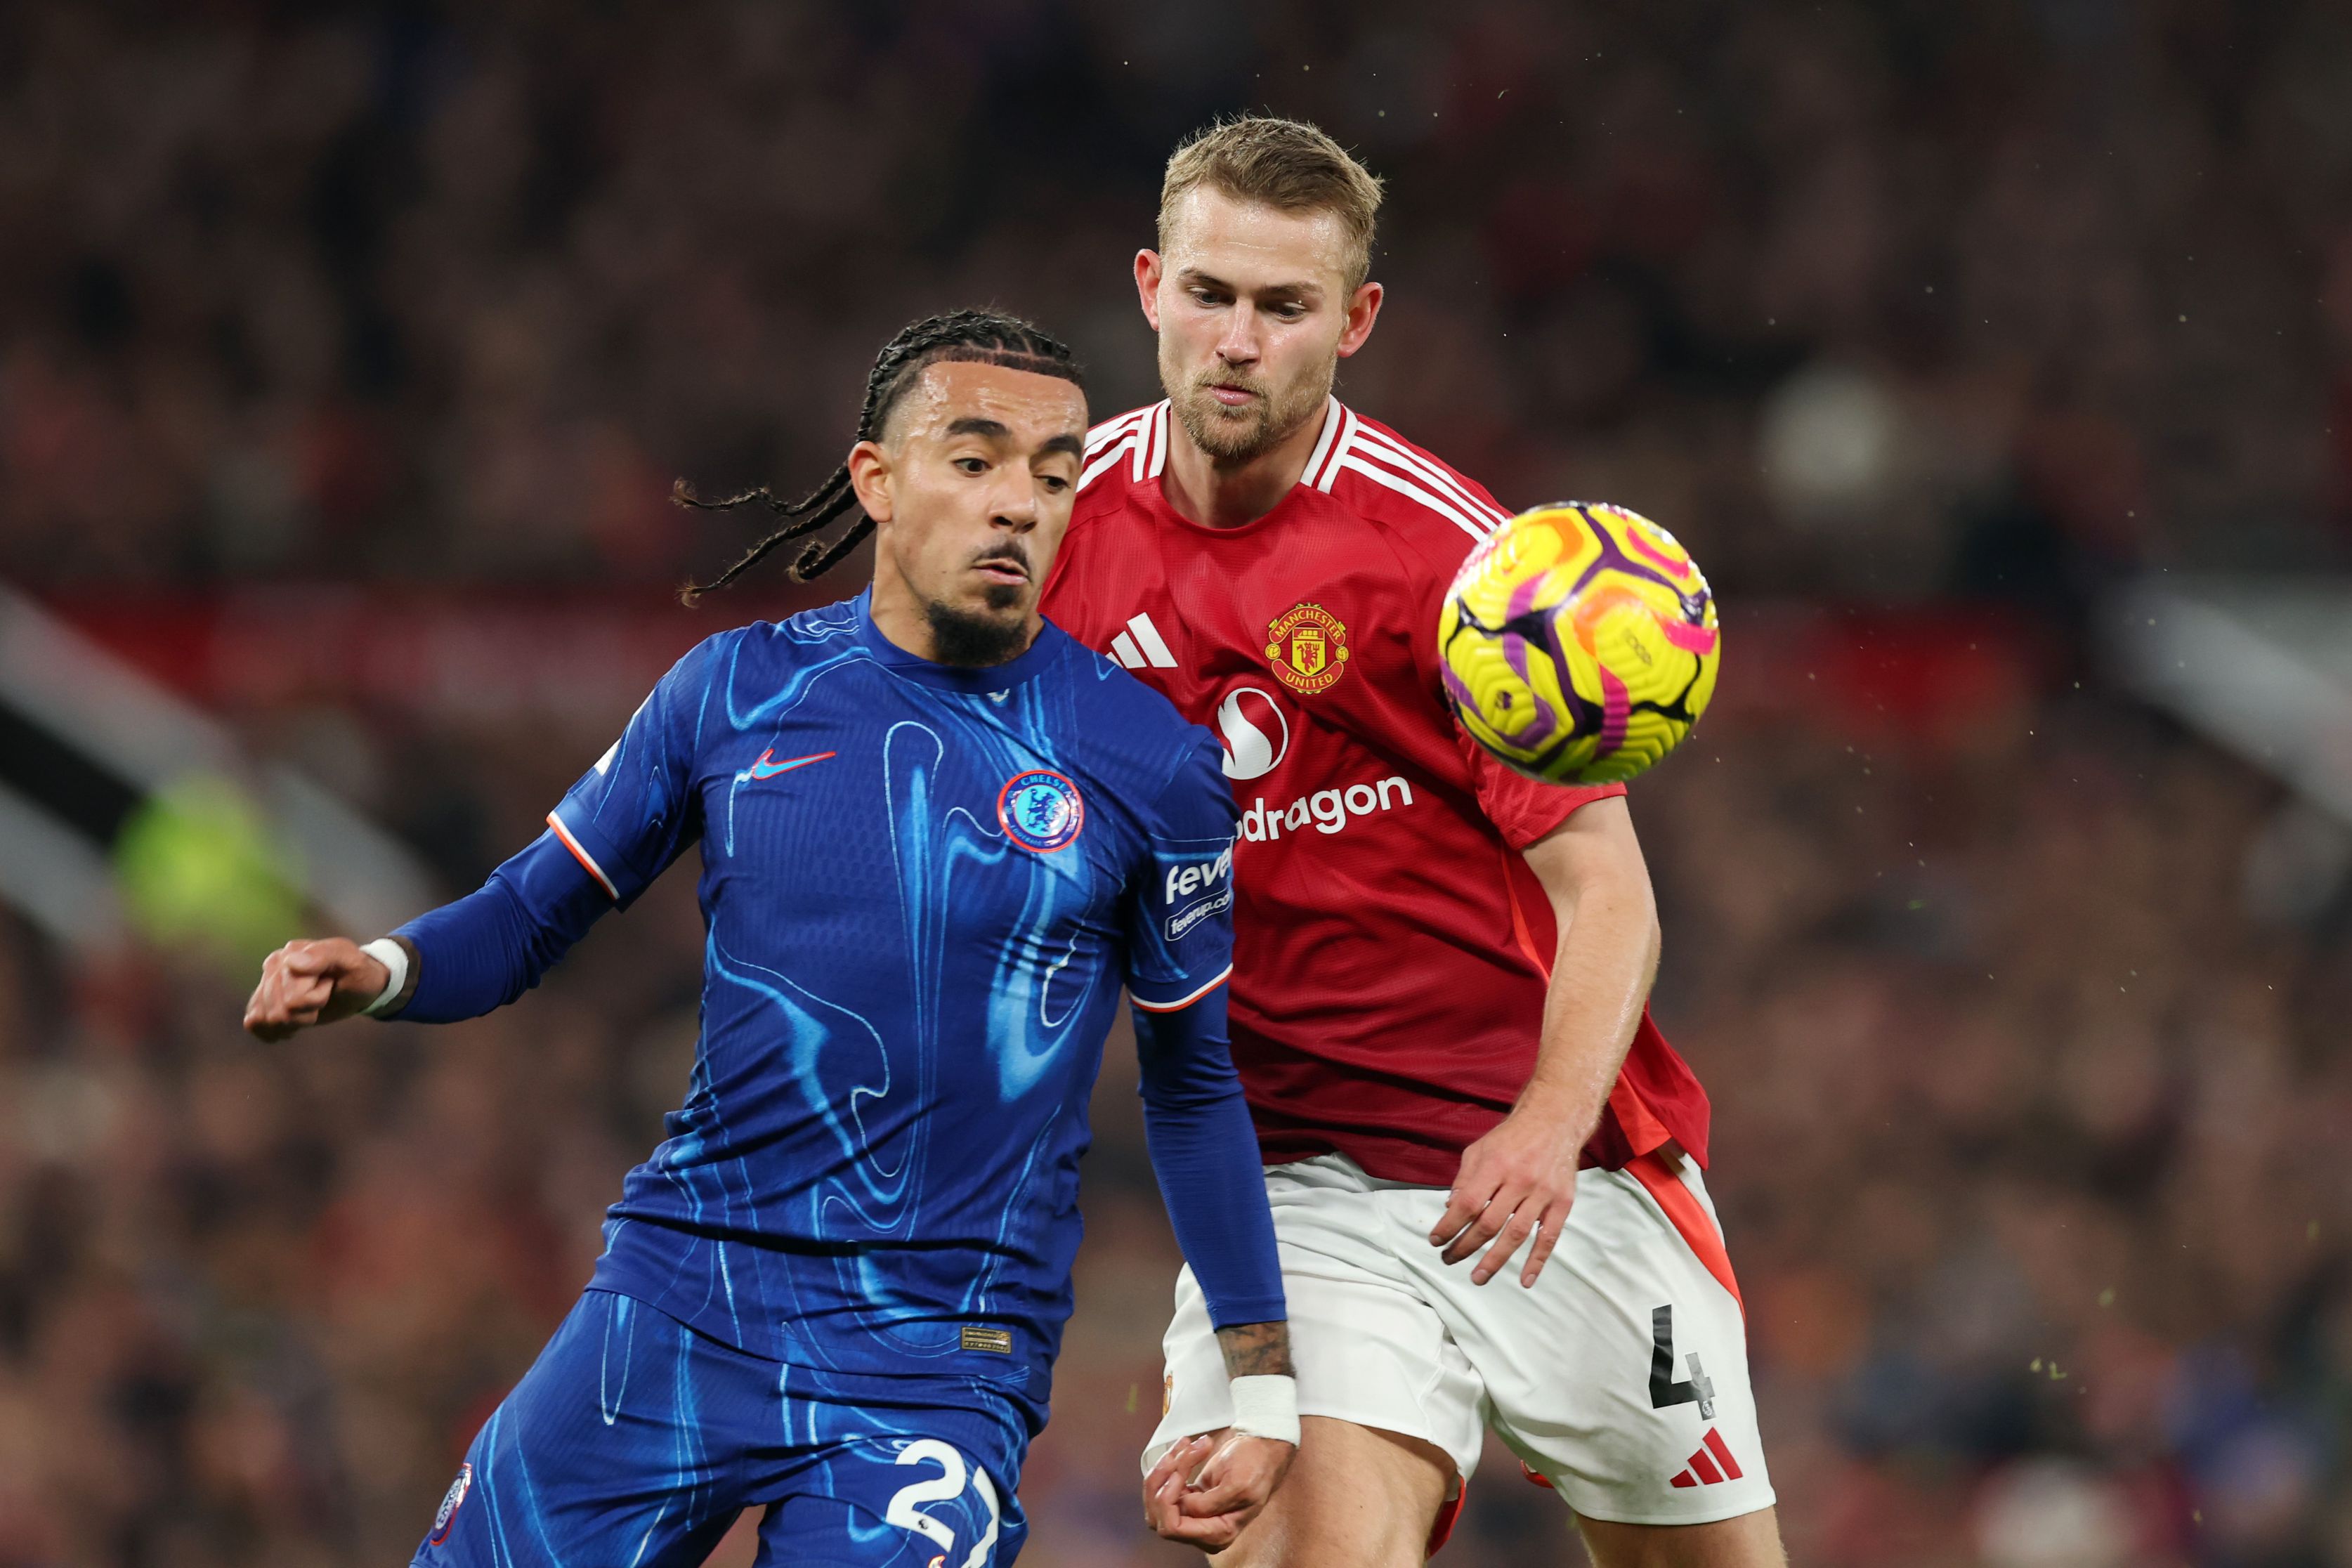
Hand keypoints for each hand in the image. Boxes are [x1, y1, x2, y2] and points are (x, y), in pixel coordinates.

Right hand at [243, 938, 387, 1040]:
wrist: (358, 987)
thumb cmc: (357, 972)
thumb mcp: (351, 961)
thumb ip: (324, 956)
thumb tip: (291, 963)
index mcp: (291, 953)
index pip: (291, 997)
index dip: (315, 1000)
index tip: (330, 986)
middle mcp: (273, 966)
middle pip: (278, 1012)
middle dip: (306, 1014)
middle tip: (323, 999)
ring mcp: (265, 985)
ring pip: (264, 1020)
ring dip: (292, 1023)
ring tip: (309, 1010)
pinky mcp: (262, 1002)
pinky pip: (254, 1024)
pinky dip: (274, 1031)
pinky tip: (292, 1024)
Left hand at [1141, 1428, 1293, 1551]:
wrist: (1264, 1449)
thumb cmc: (1257, 1465)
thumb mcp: (1237, 1485)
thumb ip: (1208, 1504)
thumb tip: (1182, 1508)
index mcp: (1218, 1533)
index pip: (1173, 1527)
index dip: (1167, 1501)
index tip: (1177, 1474)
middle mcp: (1203, 1530)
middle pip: (1159, 1515)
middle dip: (1163, 1479)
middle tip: (1180, 1452)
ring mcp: (1195, 1514)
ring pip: (1158, 1499)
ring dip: (1165, 1468)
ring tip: (1186, 1445)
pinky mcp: (1190, 1498)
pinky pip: (1165, 1486)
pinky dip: (1170, 1464)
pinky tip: (1186, 1447)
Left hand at [1428, 1100, 1584, 1286]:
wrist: (1555, 1121)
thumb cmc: (1511, 1137)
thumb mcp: (1479, 1149)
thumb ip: (1464, 1179)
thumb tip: (1450, 1210)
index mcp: (1495, 1165)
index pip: (1467, 1204)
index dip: (1449, 1226)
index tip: (1436, 1240)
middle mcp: (1519, 1180)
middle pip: (1489, 1223)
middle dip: (1465, 1246)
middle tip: (1449, 1260)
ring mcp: (1543, 1193)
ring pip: (1516, 1234)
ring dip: (1495, 1260)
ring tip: (1478, 1277)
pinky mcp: (1562, 1203)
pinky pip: (1549, 1237)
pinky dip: (1537, 1261)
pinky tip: (1525, 1280)